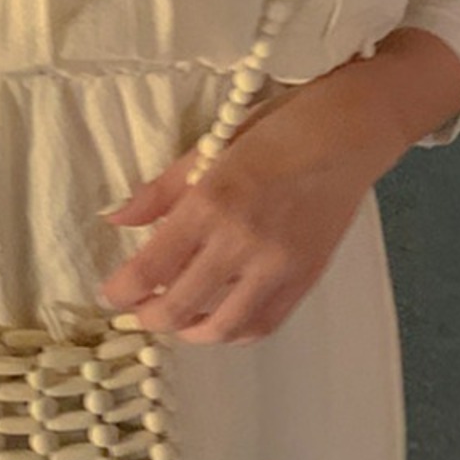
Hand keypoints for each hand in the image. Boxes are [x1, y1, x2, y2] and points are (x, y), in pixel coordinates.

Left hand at [97, 60, 411, 346]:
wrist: (349, 133)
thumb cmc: (279, 128)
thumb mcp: (210, 146)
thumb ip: (161, 191)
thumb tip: (116, 220)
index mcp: (211, 202)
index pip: (151, 266)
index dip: (121, 291)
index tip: (109, 295)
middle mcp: (242, 241)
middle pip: (179, 305)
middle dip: (148, 317)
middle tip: (137, 310)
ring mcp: (278, 266)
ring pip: (221, 327)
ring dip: (189, 331)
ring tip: (176, 320)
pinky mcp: (305, 278)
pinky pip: (263, 324)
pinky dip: (234, 330)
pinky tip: (219, 318)